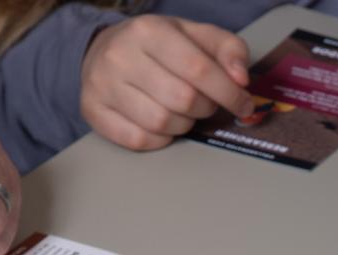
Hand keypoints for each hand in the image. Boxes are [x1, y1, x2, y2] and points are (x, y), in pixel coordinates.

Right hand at [80, 16, 251, 151]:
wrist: (103, 50)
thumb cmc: (158, 46)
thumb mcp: (195, 35)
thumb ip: (228, 49)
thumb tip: (241, 79)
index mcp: (149, 30)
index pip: (199, 69)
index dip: (229, 93)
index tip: (243, 104)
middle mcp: (120, 55)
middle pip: (183, 100)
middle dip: (205, 108)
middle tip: (206, 104)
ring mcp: (102, 84)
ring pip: (162, 123)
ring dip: (184, 125)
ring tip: (183, 111)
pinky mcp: (93, 111)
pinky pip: (139, 140)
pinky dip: (160, 139)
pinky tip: (162, 123)